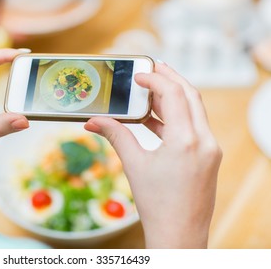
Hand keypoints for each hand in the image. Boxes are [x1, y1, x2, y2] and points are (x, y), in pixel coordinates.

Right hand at [85, 63, 221, 247]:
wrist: (179, 235)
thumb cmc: (157, 206)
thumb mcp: (134, 165)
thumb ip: (115, 136)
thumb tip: (94, 121)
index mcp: (186, 140)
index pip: (174, 94)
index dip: (156, 79)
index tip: (139, 75)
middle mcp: (205, 141)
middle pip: (190, 95)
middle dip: (171, 78)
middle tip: (152, 69)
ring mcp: (210, 149)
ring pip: (195, 110)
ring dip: (174, 97)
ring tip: (151, 92)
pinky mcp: (209, 157)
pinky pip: (194, 126)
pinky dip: (176, 117)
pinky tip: (155, 120)